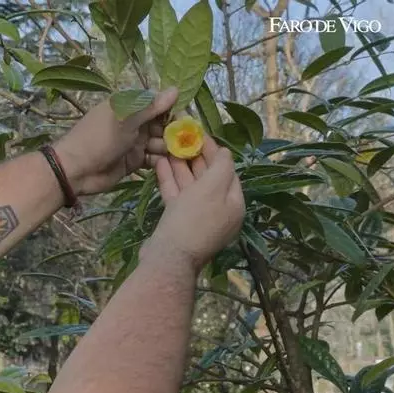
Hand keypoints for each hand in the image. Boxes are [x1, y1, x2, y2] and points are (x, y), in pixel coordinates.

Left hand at [53, 87, 177, 195]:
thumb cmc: (98, 138)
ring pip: (160, 142)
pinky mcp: (133, 161)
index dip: (174, 110)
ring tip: (180, 154)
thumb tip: (176, 89)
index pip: (158, 103)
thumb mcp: (125, 118)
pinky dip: (161, 160)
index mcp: (129, 106)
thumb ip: (151, 106)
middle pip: (162, 124)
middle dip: (175, 131)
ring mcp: (134, 142)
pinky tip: (170, 163)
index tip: (189, 118)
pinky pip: (153, 158)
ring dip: (170, 147)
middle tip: (189, 140)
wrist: (76, 170)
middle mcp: (133, 122)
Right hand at [142, 135, 245, 270]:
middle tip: (182, 138)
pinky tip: (160, 164)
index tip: (200, 134)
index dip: (214, 151)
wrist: (169, 257)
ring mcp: (196, 217)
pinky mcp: (177, 221)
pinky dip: (170, 179)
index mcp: (233, 203)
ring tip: (168, 146)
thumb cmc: (194, 220)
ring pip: (189, 185)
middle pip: (208, 177)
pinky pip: (176, 195)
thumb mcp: (213, 188)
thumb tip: (225, 152)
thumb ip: (222, 166)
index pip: (227, 171)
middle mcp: (218, 210)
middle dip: (195, 157)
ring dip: (180, 165)